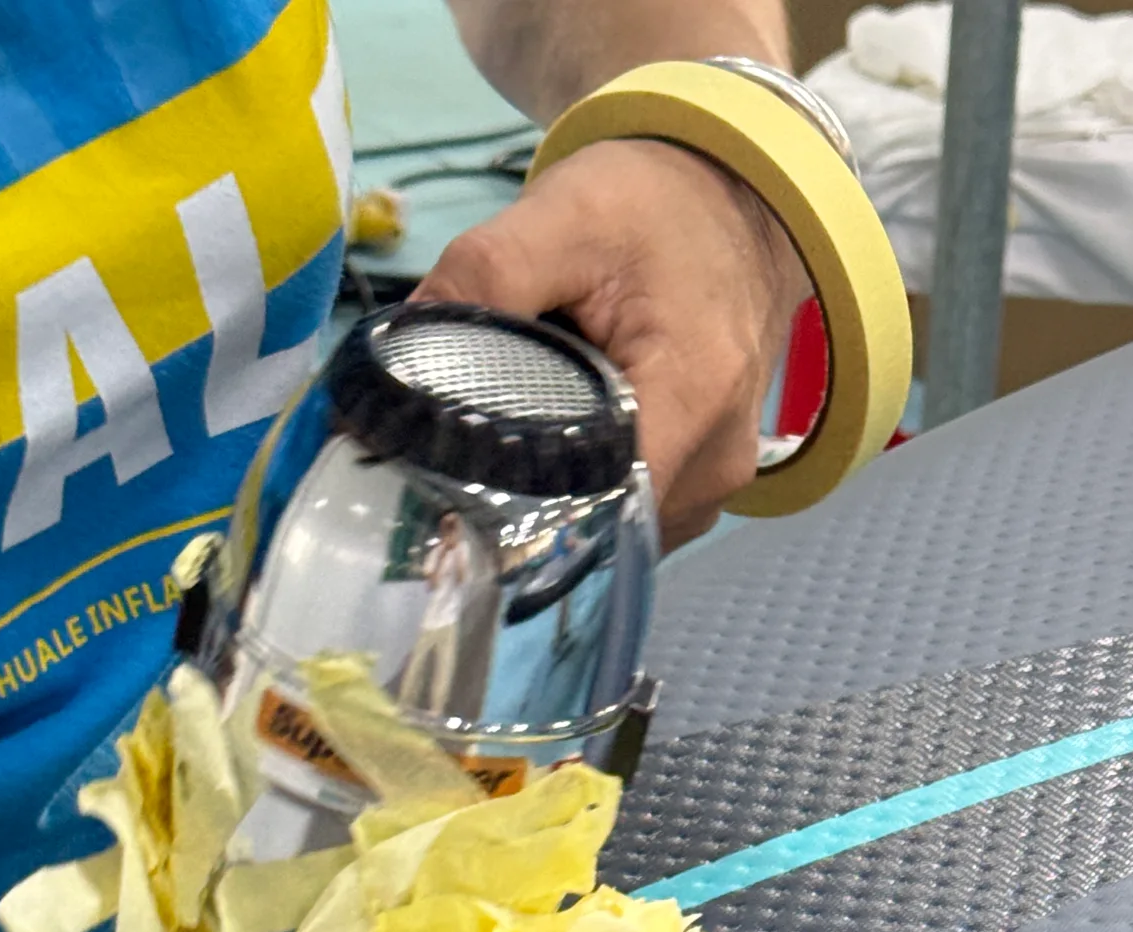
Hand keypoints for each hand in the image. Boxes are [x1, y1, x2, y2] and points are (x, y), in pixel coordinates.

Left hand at [416, 138, 806, 547]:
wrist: (733, 204)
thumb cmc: (655, 205)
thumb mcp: (565, 214)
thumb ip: (485, 276)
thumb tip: (399, 358)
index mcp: (693, 399)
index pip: (600, 503)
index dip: (521, 506)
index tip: (456, 483)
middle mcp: (715, 463)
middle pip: (601, 523)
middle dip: (529, 497)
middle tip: (471, 448)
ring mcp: (715, 484)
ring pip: (614, 526)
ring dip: (561, 493)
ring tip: (527, 431)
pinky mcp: (705, 484)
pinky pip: (633, 512)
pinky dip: (592, 486)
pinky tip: (570, 438)